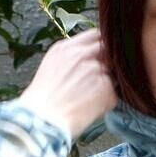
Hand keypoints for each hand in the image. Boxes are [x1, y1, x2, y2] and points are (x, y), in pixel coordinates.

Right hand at [17, 26, 116, 142]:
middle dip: (107, 62)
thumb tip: (90, 54)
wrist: (41, 121)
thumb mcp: (51, 65)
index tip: (102, 53)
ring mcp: (96, 71)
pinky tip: (90, 109)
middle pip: (108, 51)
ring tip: (88, 98)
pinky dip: (106, 102)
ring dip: (106, 84)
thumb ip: (72, 55)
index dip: (102, 44)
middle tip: (96, 79)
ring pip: (113, 73)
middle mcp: (83, 56)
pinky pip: (114, 94)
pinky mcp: (106, 89)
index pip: (95, 35)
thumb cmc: (42, 99)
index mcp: (67, 48)